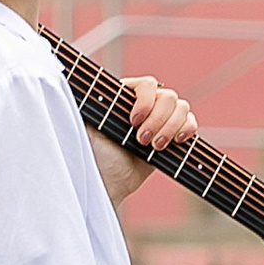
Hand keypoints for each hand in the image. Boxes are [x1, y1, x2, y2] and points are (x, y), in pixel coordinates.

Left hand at [95, 73, 198, 203]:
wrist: (107, 184)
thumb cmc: (92, 156)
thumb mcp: (85, 125)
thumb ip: (88, 102)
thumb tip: (73, 80)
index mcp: (122, 96)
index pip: (147, 84)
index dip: (145, 101)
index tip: (133, 122)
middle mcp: (143, 104)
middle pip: (168, 96)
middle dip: (158, 120)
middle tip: (141, 141)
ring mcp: (159, 119)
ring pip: (181, 107)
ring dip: (171, 127)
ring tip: (154, 147)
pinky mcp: (172, 136)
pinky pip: (190, 122)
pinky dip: (186, 129)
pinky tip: (175, 142)